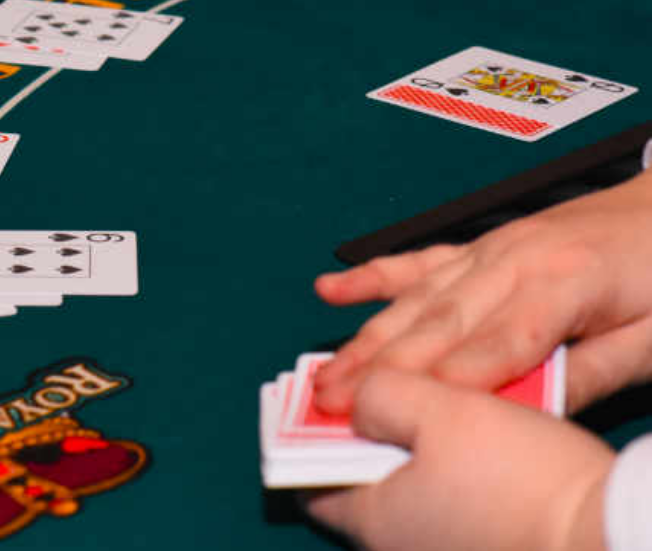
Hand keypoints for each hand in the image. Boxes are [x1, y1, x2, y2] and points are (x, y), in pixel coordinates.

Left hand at [303, 367, 613, 550]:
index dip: (309, 433)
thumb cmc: (515, 474)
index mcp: (374, 519)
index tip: (321, 392)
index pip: (311, 478)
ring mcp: (436, 543)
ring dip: (397, 435)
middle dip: (356, 426)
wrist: (603, 529)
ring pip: (397, 478)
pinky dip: (430, 453)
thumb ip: (381, 395)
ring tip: (406, 386)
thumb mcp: (439, 411)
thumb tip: (348, 397)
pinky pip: (433, 488)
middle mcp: (397, 541)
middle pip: (355, 475)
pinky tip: (447, 418)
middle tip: (367, 378)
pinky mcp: (472, 537)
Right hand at [314, 168, 651, 414]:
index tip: (395, 415)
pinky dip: (373, 275)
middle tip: (331, 400)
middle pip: (437, 324)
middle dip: (380, 366)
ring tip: (326, 369)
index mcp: (559, 285)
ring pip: (416, 299)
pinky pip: (418, 262)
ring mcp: (487, 249)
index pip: (493, 347)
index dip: (445, 385)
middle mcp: (510, 261)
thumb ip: (589, 374)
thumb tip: (530, 415)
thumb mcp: (650, 338)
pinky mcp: (478, 246)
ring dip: (366, 336)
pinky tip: (334, 286)